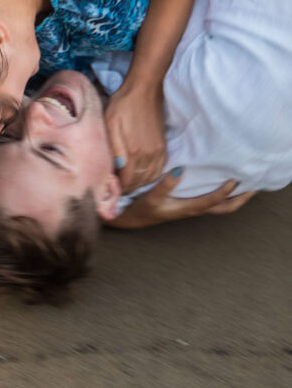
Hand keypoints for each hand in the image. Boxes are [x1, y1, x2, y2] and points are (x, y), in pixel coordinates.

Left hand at [105, 81, 166, 192]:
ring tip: (127, 182)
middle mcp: (148, 155)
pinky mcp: (163, 146)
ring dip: (139, 184)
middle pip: (139, 182)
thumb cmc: (123, 104)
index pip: (127, 181)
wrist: (144, 89)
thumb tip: (116, 169)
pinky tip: (142, 174)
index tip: (109, 187)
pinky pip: (159, 169)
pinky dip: (150, 176)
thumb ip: (113, 148)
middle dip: (127, 187)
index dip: (118, 187)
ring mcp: (158, 151)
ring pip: (150, 178)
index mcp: (133, 151)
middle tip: (116, 187)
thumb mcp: (110, 123)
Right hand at [106, 170, 255, 228]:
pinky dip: (222, 194)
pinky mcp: (187, 204)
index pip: (213, 201)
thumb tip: (179, 169)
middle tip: (254, 188)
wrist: (133, 217)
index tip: (235, 179)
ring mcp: (192, 207)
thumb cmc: (142, 208)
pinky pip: (211, 200)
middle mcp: (194, 209)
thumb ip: (165, 184)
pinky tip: (221, 183)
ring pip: (220, 206)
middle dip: (241, 199)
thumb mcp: (151, 196)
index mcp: (188, 208)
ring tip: (245, 185)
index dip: (225, 191)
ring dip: (234, 197)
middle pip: (225, 209)